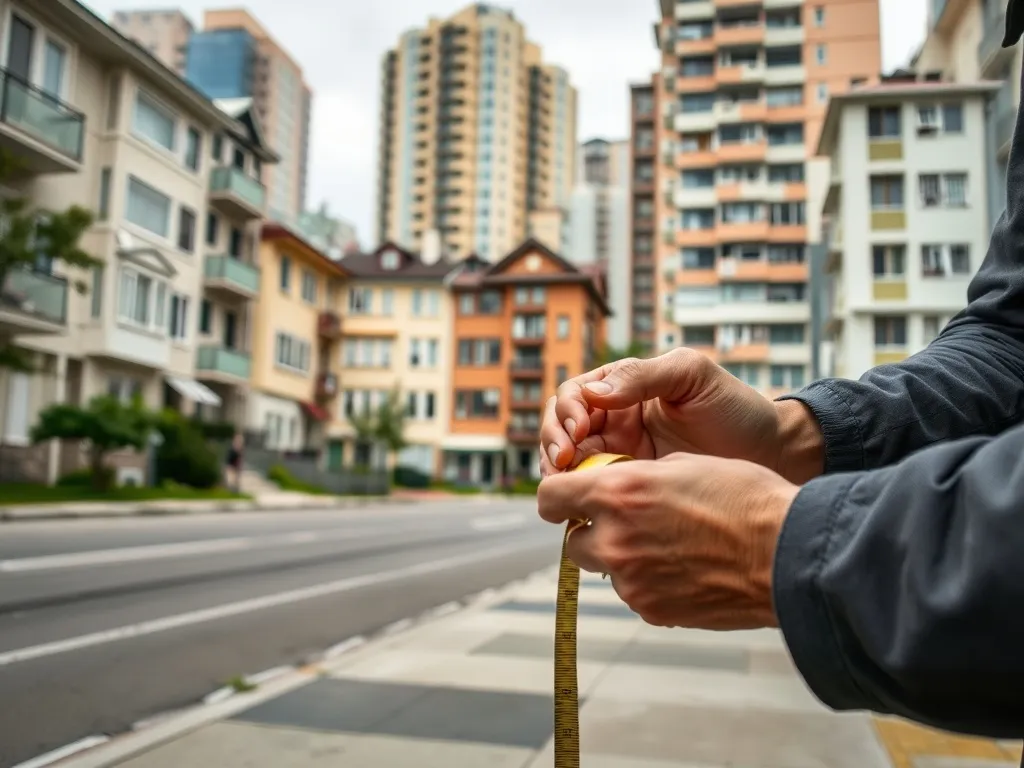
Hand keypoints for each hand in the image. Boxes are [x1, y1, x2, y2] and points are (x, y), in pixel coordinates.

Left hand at [537, 453, 799, 629]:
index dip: (558, 496)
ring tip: (672, 545)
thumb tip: (615, 489)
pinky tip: (688, 568)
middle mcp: (616, 540)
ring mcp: (632, 581)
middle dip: (593, 532)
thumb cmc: (745, 500)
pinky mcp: (653, 611)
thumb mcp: (683, 466)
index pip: (550, 498)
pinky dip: (651, 582)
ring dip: (625, 558)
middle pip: (573, 542)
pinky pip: (636, 593)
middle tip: (628, 523)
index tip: (569, 498)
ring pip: (607, 569)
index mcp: (619, 493)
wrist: (789, 554)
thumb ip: (636, 479)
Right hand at [540, 349, 822, 483]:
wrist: (773, 454)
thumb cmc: (735, 407)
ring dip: (561, 473)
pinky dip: (584, 499)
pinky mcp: (633, 491)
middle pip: (561, 431)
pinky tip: (590, 504)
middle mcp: (614, 423)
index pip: (575, 397)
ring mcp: (621, 459)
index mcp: (623, 390)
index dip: (566, 413)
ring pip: (571, 466)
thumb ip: (642, 376)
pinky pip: (597, 495)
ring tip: (568, 483)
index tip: (577, 431)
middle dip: (554, 443)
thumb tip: (594, 392)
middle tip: (563, 461)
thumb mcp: (691, 376)